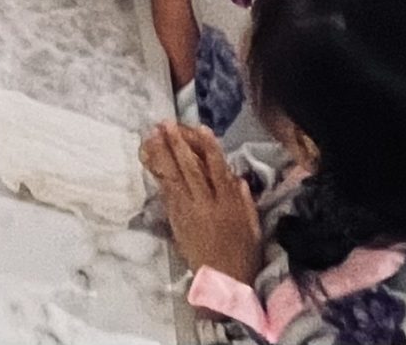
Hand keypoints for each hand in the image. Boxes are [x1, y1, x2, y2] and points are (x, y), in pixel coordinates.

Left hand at [142, 123, 261, 285]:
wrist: (222, 280)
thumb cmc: (242, 254)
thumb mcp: (253, 227)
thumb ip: (244, 201)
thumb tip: (236, 177)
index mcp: (229, 204)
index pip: (218, 169)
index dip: (209, 147)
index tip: (201, 127)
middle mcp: (207, 204)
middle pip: (190, 168)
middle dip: (177, 144)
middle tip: (165, 124)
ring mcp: (188, 211)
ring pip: (174, 177)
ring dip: (162, 154)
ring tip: (152, 135)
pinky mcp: (176, 219)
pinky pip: (166, 193)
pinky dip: (159, 175)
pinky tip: (152, 161)